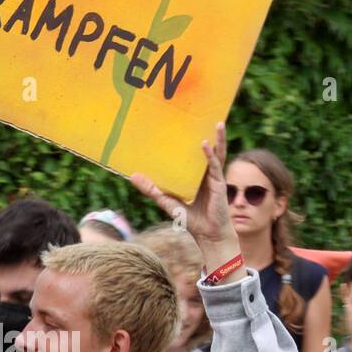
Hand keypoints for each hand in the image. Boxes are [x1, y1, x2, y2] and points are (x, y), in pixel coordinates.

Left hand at [131, 122, 233, 247]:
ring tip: (217, 123)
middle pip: (210, 149)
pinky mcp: (219, 184)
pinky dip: (209, 155)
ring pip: (217, 154)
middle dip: (209, 133)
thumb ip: (151, 189)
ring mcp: (215, 178)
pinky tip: (205, 144)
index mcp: (197, 175)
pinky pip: (214, 166)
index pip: (194, 154)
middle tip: (207, 116)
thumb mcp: (165, 201)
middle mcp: (207, 174)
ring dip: (218, 138)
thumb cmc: (189, 218)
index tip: (185, 124)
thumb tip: (132, 176)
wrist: (207, 234)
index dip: (191, 140)